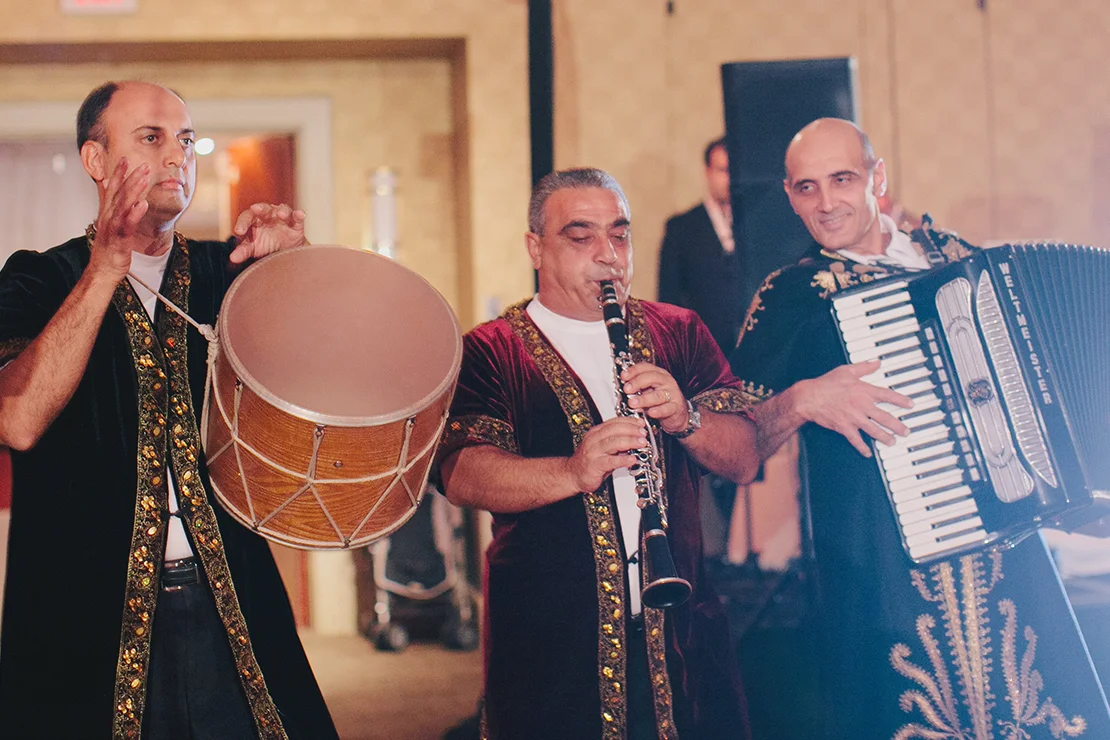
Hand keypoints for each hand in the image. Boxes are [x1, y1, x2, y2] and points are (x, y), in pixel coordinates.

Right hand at [88, 157, 149, 279]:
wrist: (103, 269)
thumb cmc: (110, 248)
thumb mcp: (112, 225)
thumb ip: (115, 210)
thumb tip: (116, 197)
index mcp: (107, 212)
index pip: (112, 189)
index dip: (118, 173)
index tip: (125, 159)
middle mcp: (108, 216)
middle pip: (119, 193)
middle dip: (130, 177)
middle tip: (143, 164)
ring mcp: (112, 227)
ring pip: (123, 205)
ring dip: (133, 190)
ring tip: (144, 177)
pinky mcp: (119, 238)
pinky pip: (127, 224)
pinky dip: (134, 213)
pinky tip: (143, 204)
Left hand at [229, 203, 306, 263]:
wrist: (285, 250)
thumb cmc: (265, 244)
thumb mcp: (253, 248)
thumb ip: (243, 251)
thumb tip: (232, 258)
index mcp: (254, 219)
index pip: (246, 217)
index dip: (242, 223)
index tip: (239, 232)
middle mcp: (268, 215)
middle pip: (263, 209)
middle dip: (260, 208)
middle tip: (256, 209)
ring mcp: (283, 218)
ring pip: (283, 209)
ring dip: (283, 211)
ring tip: (282, 215)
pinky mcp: (296, 223)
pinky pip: (297, 217)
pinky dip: (299, 215)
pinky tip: (300, 214)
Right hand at [565, 416, 646, 492]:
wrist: (573, 475)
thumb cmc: (590, 461)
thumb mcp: (603, 447)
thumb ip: (617, 441)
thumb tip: (635, 437)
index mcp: (596, 433)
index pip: (614, 422)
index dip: (629, 421)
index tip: (640, 423)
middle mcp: (593, 440)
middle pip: (614, 430)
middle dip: (631, 430)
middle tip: (643, 433)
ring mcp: (593, 452)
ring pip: (613, 443)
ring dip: (630, 441)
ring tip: (641, 443)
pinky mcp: (594, 465)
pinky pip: (611, 461)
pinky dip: (623, 460)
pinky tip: (632, 459)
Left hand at [620, 362, 688, 434]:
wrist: (678, 413)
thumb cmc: (661, 400)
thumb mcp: (648, 390)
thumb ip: (637, 387)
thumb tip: (623, 385)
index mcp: (658, 374)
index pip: (645, 367)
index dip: (633, 370)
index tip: (623, 376)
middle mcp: (666, 382)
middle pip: (652, 377)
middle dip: (637, 382)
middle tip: (627, 389)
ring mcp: (672, 394)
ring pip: (658, 395)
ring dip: (644, 399)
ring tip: (633, 403)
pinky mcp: (676, 407)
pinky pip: (667, 409)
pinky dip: (658, 411)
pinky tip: (650, 412)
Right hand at [791, 360, 912, 456]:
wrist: (809, 397)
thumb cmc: (825, 384)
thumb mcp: (846, 370)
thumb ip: (863, 367)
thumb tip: (876, 362)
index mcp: (864, 391)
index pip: (888, 396)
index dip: (901, 400)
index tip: (910, 405)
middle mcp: (862, 405)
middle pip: (885, 417)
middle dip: (898, 426)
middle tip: (906, 431)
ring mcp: (854, 418)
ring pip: (875, 430)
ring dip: (885, 437)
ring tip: (892, 442)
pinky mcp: (845, 427)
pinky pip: (856, 440)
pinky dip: (862, 448)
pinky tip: (868, 453)